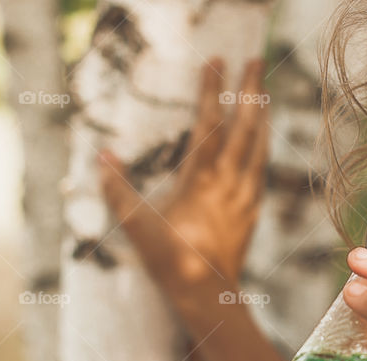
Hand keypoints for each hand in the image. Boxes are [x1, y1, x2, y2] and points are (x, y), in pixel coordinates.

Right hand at [98, 58, 269, 299]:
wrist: (207, 293)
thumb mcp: (136, 224)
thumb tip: (103, 155)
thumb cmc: (169, 259)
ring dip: (261, 116)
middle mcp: (229, 182)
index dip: (212, 90)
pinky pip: (261, 171)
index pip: (209, 123)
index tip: (216, 62)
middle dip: (250, 90)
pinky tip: (264, 143)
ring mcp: (245, 197)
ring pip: (258, 147)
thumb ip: (117, 189)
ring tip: (263, 94)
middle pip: (245, 126)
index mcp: (201, 179)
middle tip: (256, 61)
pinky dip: (263, 150)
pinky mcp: (252, 212)